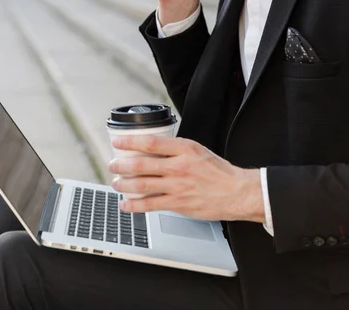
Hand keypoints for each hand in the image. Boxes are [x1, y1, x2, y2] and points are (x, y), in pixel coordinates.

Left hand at [108, 135, 264, 222]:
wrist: (236, 192)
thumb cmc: (218, 171)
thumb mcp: (198, 151)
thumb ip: (176, 150)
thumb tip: (153, 149)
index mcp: (185, 149)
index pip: (152, 143)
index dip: (131, 142)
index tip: (118, 143)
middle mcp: (180, 166)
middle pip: (142, 164)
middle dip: (122, 165)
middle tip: (112, 164)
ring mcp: (178, 186)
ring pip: (143, 185)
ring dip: (124, 184)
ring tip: (116, 183)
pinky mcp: (178, 204)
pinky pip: (151, 205)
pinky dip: (135, 205)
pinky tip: (126, 204)